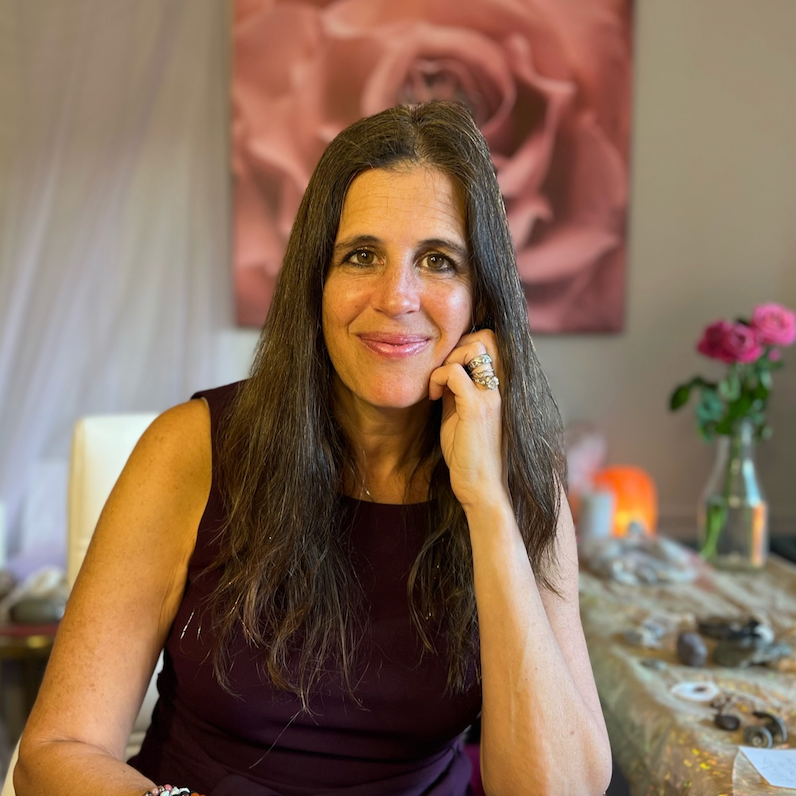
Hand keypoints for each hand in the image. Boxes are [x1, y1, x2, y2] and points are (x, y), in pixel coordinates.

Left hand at [428, 330, 507, 510]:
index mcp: (500, 387)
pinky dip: (438, 378)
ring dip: (447, 360)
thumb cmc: (469, 454)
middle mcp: (501, 387)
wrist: (481, 487)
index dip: (466, 344)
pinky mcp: (476, 409)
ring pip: (473, 347)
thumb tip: (443, 370)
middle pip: (486, 336)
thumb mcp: (462, 413)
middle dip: (457, 345)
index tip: (448, 368)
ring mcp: (491, 396)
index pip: (492, 341)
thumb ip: (458, 390)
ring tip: (438, 385)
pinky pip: (455, 373)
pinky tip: (434, 397)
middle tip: (442, 372)